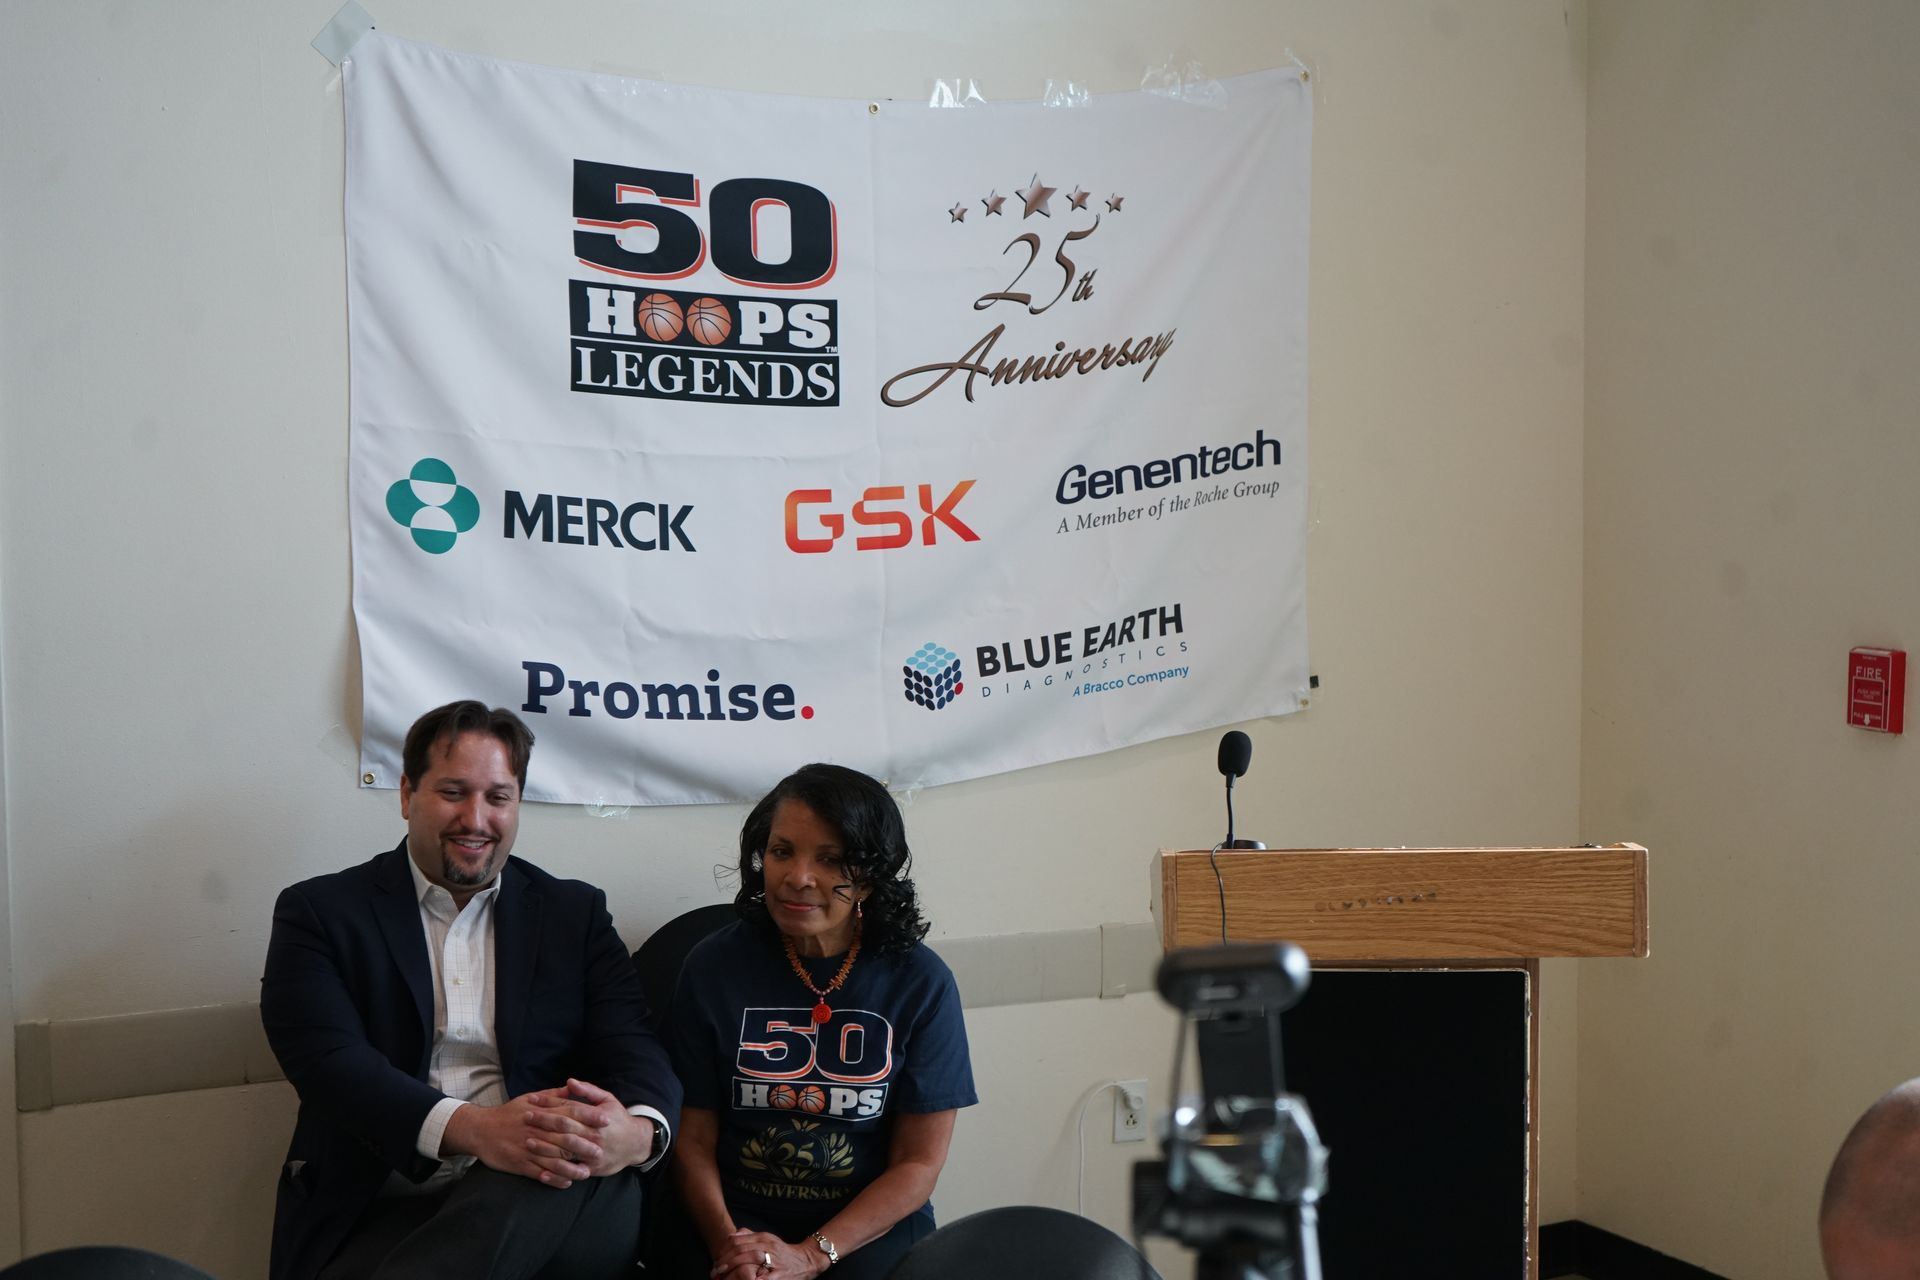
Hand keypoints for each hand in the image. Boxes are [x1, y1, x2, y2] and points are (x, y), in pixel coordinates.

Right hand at [441, 1090, 609, 1186]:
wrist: (480, 1129)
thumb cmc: (509, 1113)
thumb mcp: (529, 1099)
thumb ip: (553, 1096)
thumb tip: (573, 1087)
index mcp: (541, 1113)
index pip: (569, 1113)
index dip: (589, 1116)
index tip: (606, 1120)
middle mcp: (536, 1131)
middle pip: (564, 1139)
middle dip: (584, 1145)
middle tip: (602, 1151)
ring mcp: (527, 1149)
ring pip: (553, 1160)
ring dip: (571, 1168)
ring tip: (586, 1173)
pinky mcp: (519, 1164)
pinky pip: (539, 1173)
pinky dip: (553, 1179)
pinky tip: (566, 1183)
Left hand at [527, 1077, 653, 1176]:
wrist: (635, 1144)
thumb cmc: (618, 1119)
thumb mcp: (608, 1100)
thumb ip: (589, 1091)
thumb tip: (569, 1081)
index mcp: (596, 1116)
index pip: (568, 1106)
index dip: (549, 1102)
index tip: (532, 1100)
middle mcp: (594, 1134)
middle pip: (564, 1126)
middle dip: (543, 1121)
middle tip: (525, 1117)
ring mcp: (592, 1152)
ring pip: (565, 1149)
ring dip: (545, 1146)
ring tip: (527, 1141)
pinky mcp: (592, 1168)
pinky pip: (572, 1172)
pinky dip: (556, 1173)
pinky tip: (541, 1171)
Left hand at [711, 1230, 826, 1279]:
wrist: (805, 1262)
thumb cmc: (783, 1253)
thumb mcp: (767, 1239)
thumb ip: (749, 1236)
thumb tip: (731, 1236)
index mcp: (764, 1238)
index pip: (737, 1241)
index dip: (723, 1252)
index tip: (715, 1261)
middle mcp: (767, 1247)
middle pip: (739, 1251)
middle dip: (723, 1263)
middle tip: (714, 1272)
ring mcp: (772, 1261)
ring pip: (746, 1262)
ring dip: (730, 1271)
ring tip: (721, 1278)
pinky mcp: (776, 1276)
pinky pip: (756, 1277)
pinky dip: (745, 1279)